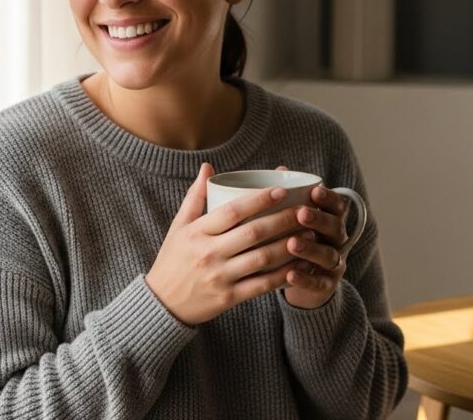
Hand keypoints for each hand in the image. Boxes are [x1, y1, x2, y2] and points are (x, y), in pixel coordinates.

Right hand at [145, 163, 305, 325]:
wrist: (161, 305)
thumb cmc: (173, 260)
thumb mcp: (179, 227)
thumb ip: (195, 197)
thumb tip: (208, 167)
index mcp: (197, 232)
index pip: (232, 211)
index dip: (259, 199)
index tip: (282, 191)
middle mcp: (209, 253)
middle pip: (253, 233)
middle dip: (283, 220)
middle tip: (306, 211)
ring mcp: (220, 277)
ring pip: (262, 259)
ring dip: (289, 246)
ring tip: (310, 234)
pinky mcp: (229, 298)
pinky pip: (262, 285)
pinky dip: (284, 275)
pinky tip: (300, 265)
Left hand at [276, 166, 350, 309]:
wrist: (301, 278)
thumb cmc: (295, 238)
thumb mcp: (293, 219)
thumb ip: (290, 198)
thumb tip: (280, 169)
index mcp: (330, 219)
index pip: (337, 206)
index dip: (328, 198)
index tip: (314, 191)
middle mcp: (336, 240)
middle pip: (335, 228)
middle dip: (319, 219)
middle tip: (301, 214)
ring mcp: (334, 263)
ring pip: (328, 255)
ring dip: (311, 249)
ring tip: (292, 243)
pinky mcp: (326, 285)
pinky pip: (319, 283)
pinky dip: (305, 279)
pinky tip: (289, 274)